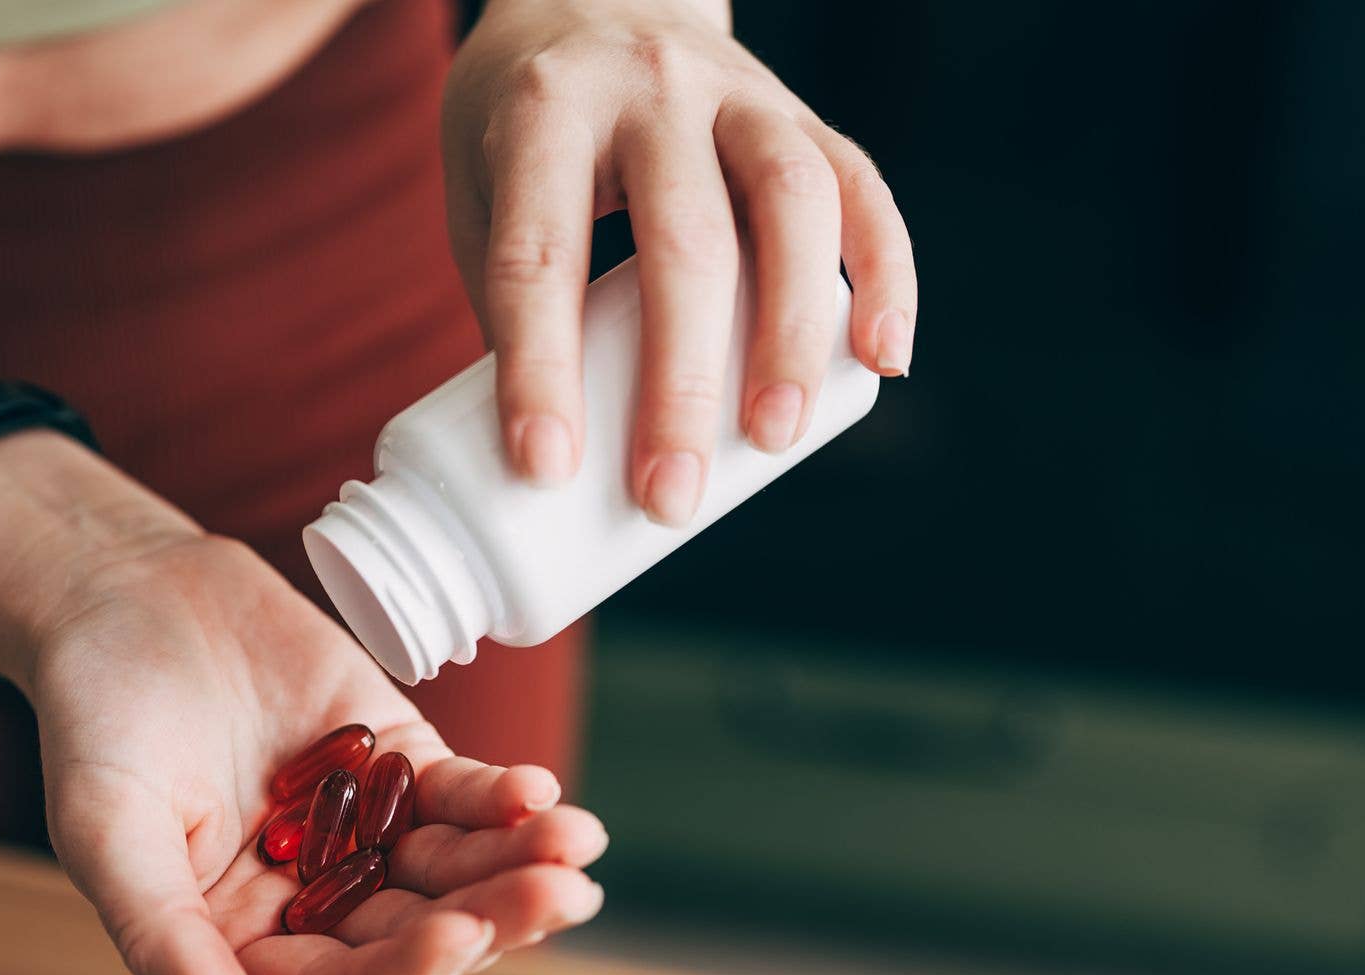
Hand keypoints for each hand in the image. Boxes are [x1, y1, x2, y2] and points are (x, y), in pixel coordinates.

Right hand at [15, 534, 608, 974]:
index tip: (459, 940)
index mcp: (239, 946)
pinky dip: (502, 797)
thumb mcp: (106, 830)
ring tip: (576, 843)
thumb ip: (163, 938)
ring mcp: (363, 833)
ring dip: (517, 863)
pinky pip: (460, 793)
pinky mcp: (398, 760)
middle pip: (416, 936)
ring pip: (453, 871)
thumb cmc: (95, 718)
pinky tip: (540, 792)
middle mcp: (310, 903)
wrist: (124, 592)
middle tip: (560, 894)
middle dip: (495, 918)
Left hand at [442, 0, 916, 524]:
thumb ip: (509, 302)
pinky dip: (885, 274)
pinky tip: (884, 358)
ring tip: (774, 440)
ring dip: (791, 334)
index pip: (540, 251)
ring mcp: (739, 92)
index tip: (546, 469)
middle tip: (668, 496)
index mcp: (544, 112)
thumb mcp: (478, 192)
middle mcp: (650, 89)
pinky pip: (862, 187)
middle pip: (683, 238)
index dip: (541, 366)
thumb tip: (545, 462)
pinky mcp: (802, 111)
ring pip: (790, 204)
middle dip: (681, 382)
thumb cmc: (524, 131)